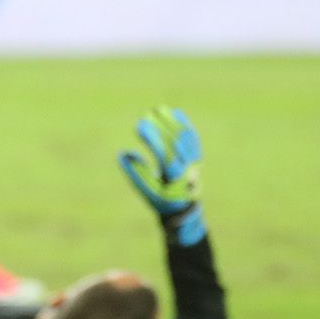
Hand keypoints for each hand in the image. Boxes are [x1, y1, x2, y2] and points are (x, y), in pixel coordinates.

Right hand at [119, 106, 205, 245]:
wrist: (184, 209)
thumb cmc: (163, 201)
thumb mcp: (148, 192)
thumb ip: (136, 175)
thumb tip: (123, 154)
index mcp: (176, 181)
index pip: (166, 156)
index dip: (153, 140)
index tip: (140, 125)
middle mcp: (189, 170)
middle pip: (176, 144)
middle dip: (161, 128)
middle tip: (146, 115)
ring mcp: (195, 162)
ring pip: (185, 139)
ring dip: (172, 122)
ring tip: (159, 109)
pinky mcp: (196, 157)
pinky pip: (192, 138)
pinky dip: (184, 125)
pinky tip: (176, 113)